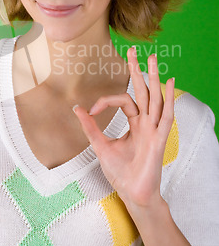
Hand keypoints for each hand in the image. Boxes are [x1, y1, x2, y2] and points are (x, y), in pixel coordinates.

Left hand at [73, 47, 174, 211]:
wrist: (132, 194)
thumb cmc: (121, 173)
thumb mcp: (101, 145)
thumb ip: (91, 127)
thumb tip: (76, 108)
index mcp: (135, 123)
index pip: (124, 101)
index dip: (106, 101)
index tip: (91, 111)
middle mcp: (146, 123)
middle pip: (144, 91)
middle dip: (139, 71)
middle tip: (135, 50)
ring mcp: (154, 129)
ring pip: (155, 98)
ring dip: (154, 78)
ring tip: (153, 58)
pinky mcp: (159, 139)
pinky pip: (166, 116)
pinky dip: (168, 99)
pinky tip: (168, 83)